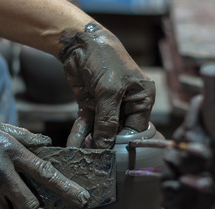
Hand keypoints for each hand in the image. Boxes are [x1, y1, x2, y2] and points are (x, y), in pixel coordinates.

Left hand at [60, 22, 154, 148]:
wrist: (79, 43)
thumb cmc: (104, 59)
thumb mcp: (110, 91)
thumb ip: (108, 121)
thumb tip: (105, 147)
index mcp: (142, 99)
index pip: (136, 129)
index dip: (124, 143)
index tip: (112, 158)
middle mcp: (127, 104)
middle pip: (117, 132)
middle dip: (105, 145)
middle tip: (95, 160)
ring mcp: (108, 105)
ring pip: (100, 130)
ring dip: (90, 142)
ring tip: (82, 157)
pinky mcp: (91, 105)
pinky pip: (87, 124)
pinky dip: (79, 134)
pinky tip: (73, 146)